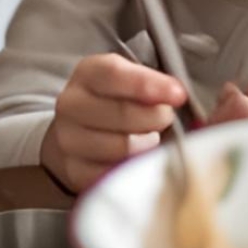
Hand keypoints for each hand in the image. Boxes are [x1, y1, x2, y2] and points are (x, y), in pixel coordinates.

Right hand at [40, 51, 187, 193]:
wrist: (80, 132)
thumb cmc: (117, 101)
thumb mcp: (131, 81)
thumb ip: (153, 83)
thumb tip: (179, 96)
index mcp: (88, 73)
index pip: (114, 74)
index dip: (148, 84)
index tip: (178, 95)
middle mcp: (71, 104)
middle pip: (121, 113)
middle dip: (155, 117)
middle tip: (167, 119)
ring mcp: (69, 140)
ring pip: (121, 147)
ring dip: (147, 145)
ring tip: (152, 138)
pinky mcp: (75, 171)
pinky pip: (113, 173)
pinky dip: (134, 168)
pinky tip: (139, 159)